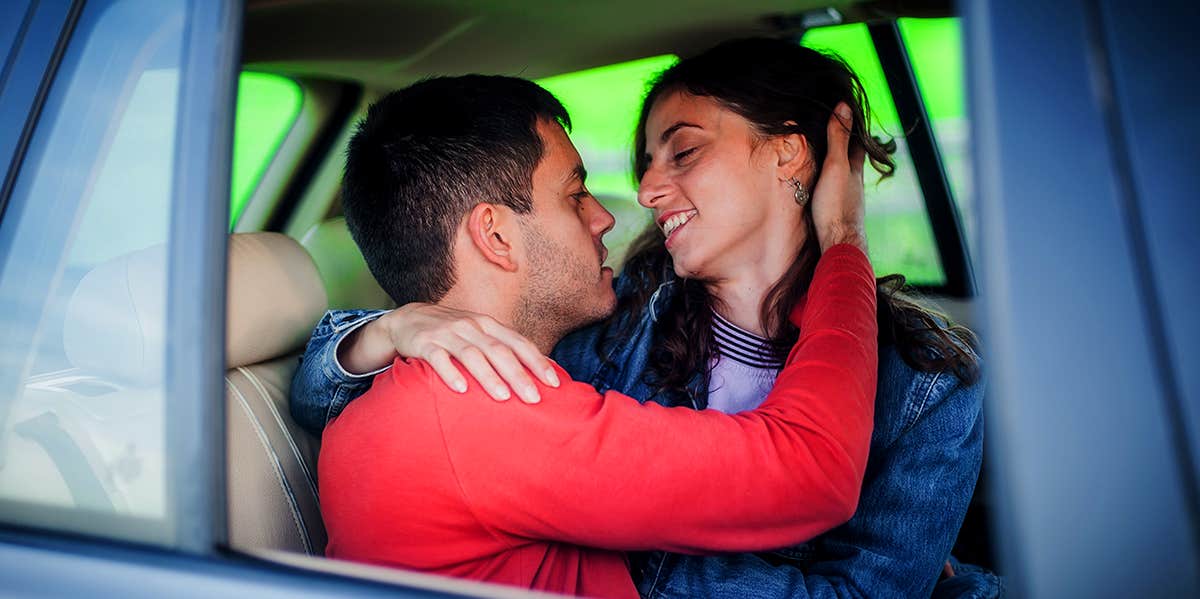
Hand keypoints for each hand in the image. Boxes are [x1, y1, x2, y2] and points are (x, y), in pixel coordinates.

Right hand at [378, 303, 558, 402]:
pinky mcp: (425, 343)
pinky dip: (450, 373)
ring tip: (503, 396)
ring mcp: (447, 333)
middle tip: (534, 398)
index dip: (537, 362)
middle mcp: (470, 326)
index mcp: (488, 325)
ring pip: (472, 355)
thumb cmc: (452, 332)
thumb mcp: (480, 334)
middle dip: (518, 375)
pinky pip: (439, 359)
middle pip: (499, 351)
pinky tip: (461, 389)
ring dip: (488, 376)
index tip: (554, 383)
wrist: (407, 319)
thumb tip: (541, 368)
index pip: (518, 343)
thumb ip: (505, 347)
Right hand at [810, 102, 867, 252]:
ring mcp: (847, 200)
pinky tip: (821, 187)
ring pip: (843, 176)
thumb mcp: (835, 166)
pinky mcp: (838, 213)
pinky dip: (829, 182)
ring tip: (824, 157)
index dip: (855, 127)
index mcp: (855, 169)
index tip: (849, 113)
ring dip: (836, 166)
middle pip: (852, 160)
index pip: (858, 142)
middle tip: (837, 133)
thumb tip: (845, 106)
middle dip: (846, 146)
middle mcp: (854, 184)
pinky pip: (834, 190)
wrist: (838, 244)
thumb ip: (838, 138)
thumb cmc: (836, 205)